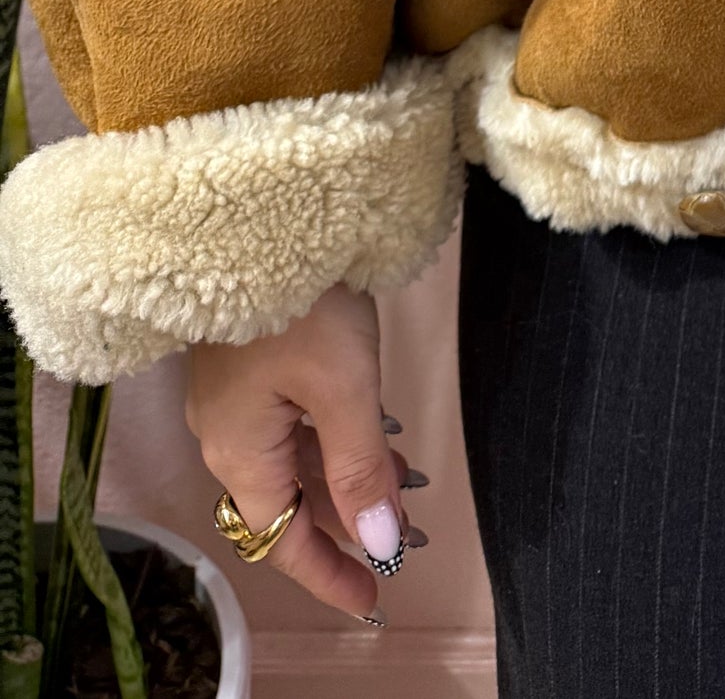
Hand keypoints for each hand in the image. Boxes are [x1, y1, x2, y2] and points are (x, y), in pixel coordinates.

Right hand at [185, 283, 427, 617]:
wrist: (262, 215)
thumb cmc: (301, 303)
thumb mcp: (344, 388)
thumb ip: (361, 468)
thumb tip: (379, 543)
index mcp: (240, 452)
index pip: (282, 539)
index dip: (329, 574)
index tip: (373, 600)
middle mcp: (228, 433)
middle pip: (289, 501)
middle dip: (348, 523)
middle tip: (405, 539)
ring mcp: (237, 397)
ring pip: (296, 460)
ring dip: (348, 477)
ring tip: (405, 485)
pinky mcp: (252, 362)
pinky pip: (293, 423)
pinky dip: (336, 439)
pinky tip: (377, 434)